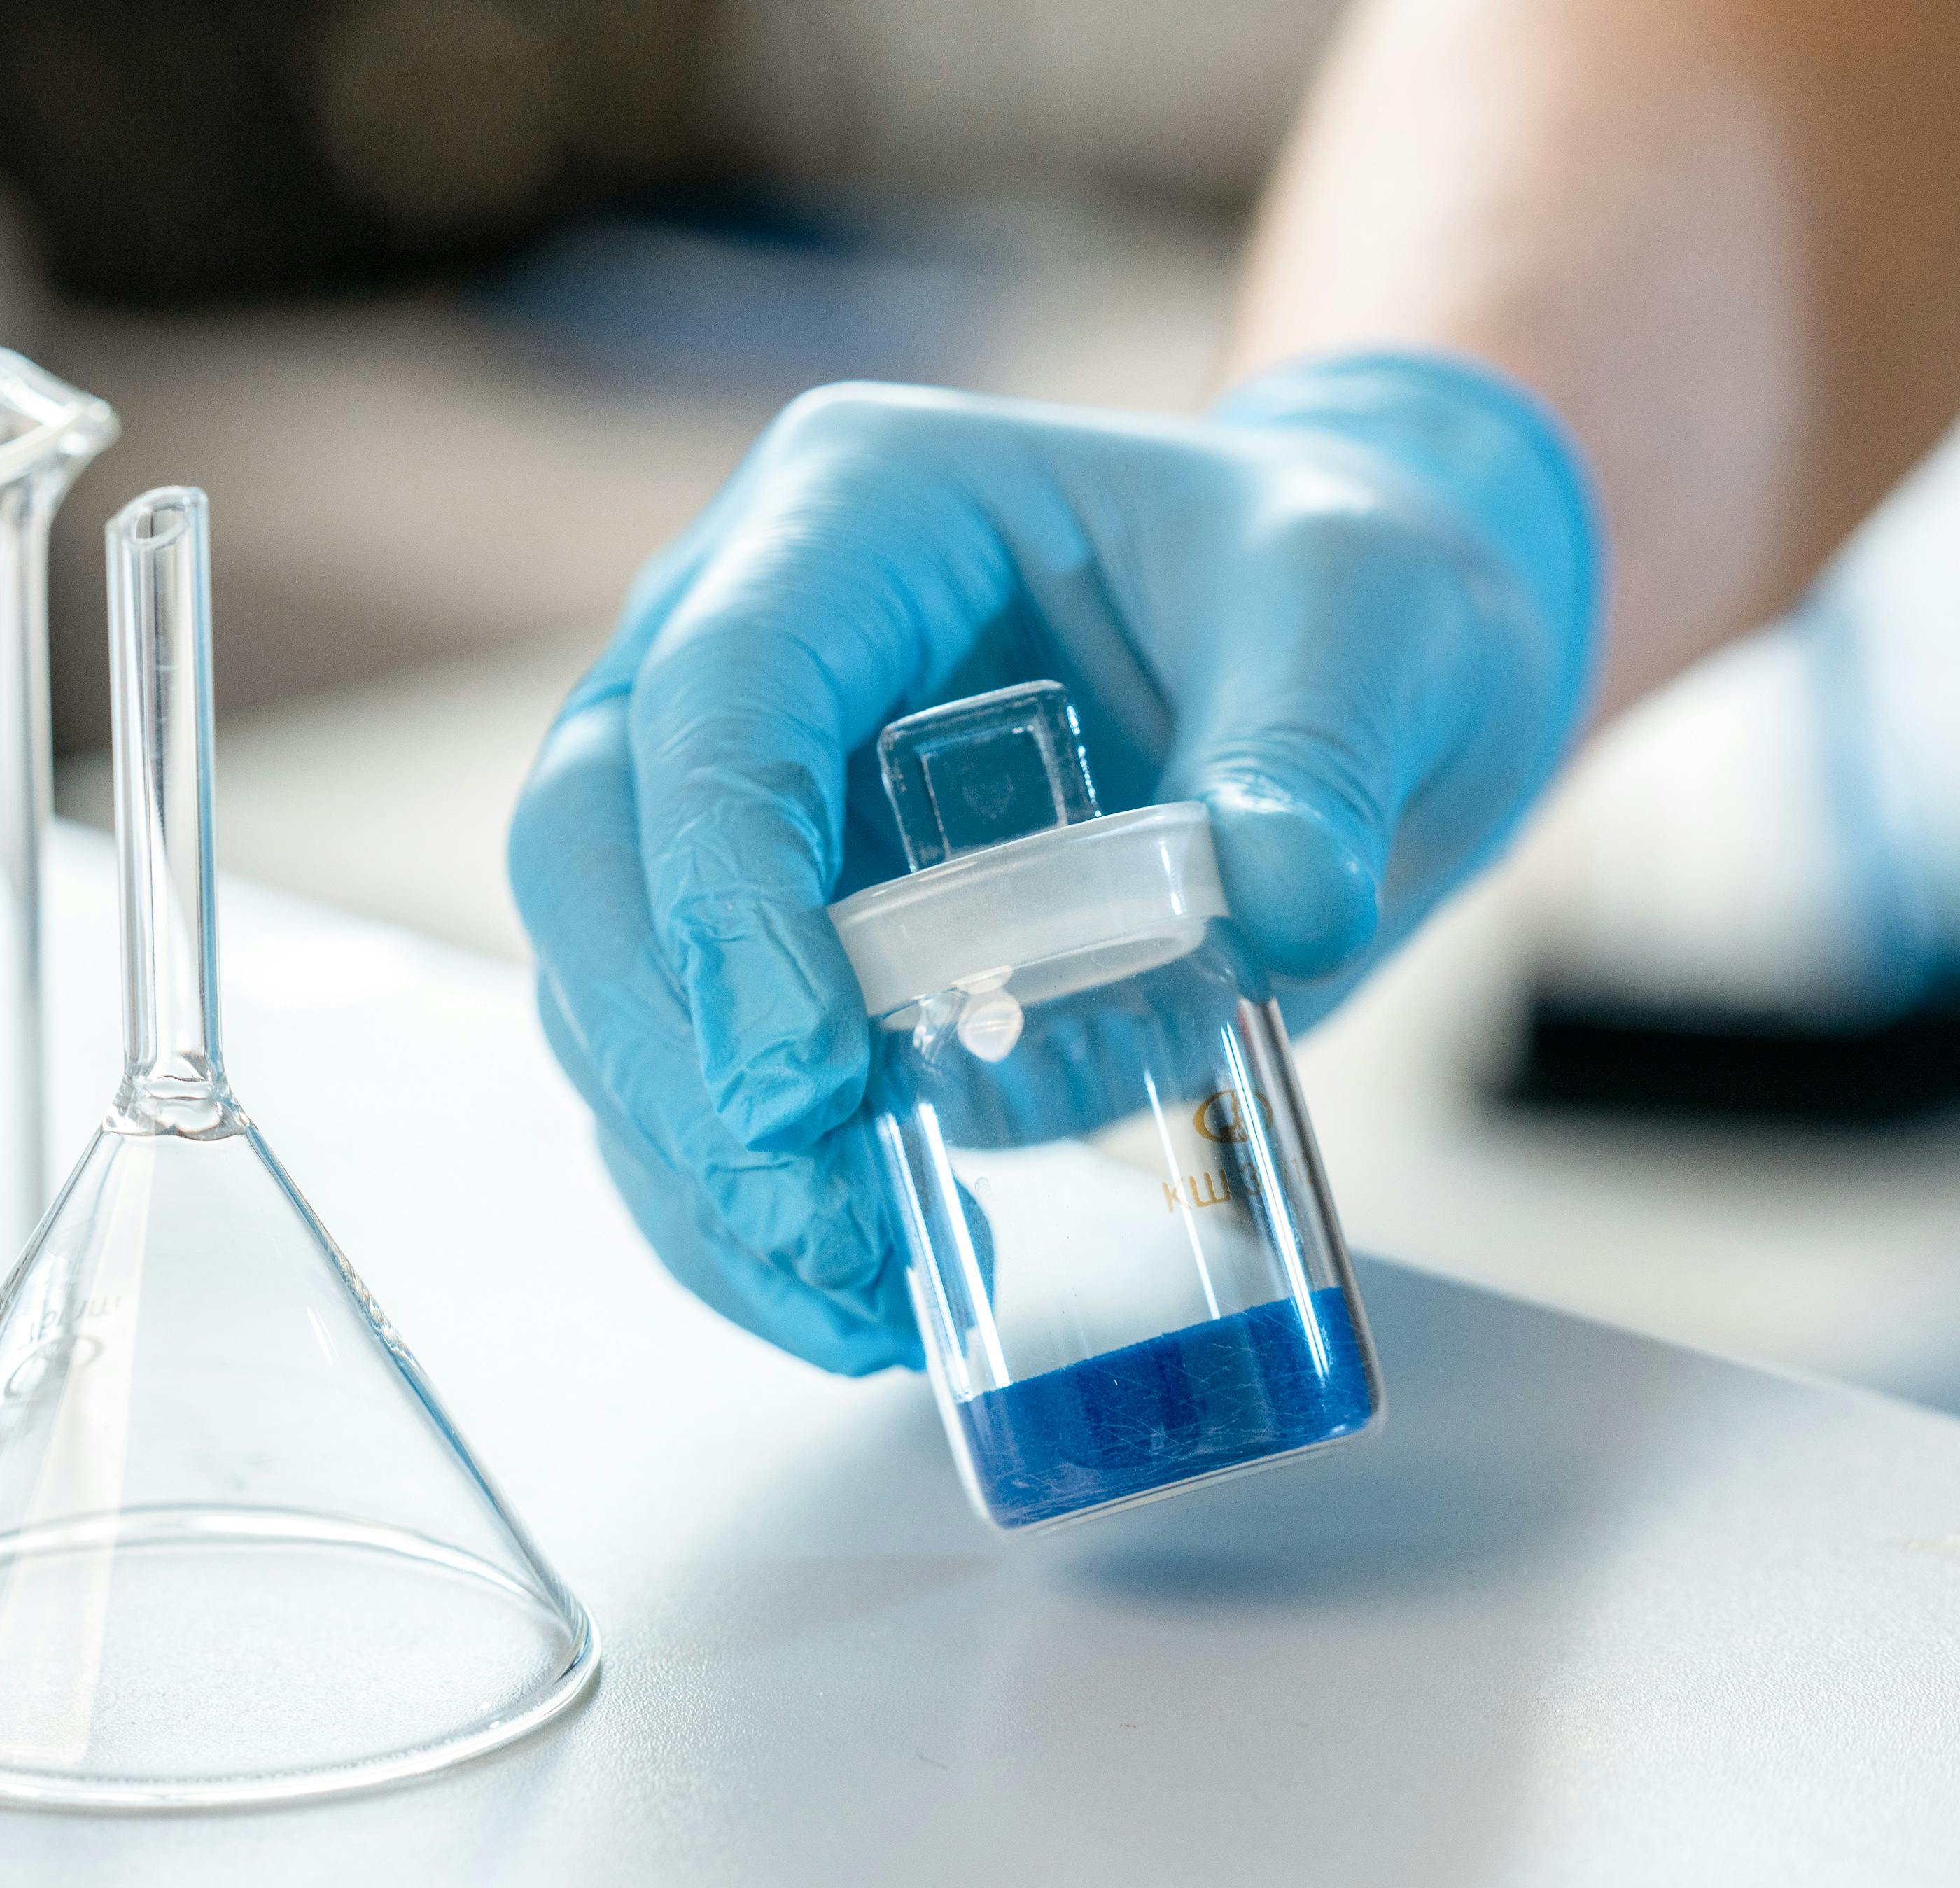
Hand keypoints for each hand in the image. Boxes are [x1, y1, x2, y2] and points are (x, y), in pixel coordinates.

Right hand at [510, 352, 1601, 1372]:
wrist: (1341, 664)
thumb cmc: (1327, 588)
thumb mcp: (1375, 622)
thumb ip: (1319, 750)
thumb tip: (1286, 901)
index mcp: (860, 516)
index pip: (715, 699)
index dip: (722, 895)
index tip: (803, 1086)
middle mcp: (740, 644)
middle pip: (584, 852)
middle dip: (673, 1059)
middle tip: (819, 1220)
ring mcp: (739, 805)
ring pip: (606, 993)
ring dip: (704, 1172)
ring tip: (863, 1298)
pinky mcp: (775, 946)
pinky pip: (695, 1088)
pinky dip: (750, 1213)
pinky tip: (866, 1295)